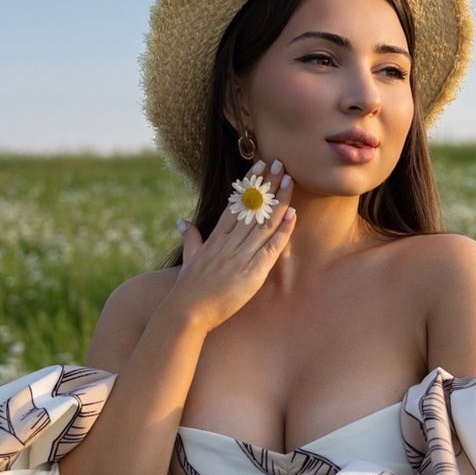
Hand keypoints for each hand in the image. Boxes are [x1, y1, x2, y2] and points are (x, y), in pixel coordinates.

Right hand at [167, 159, 294, 332]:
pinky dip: (282, 231)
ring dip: (279, 201)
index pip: (236, 203)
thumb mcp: (189, 257)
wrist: (188, 311)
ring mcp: (241, 256)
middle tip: (280, 163)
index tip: (260, 165)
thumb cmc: (188, 287)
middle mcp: (229, 242)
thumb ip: (190, 237)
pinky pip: (271, 248)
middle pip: (252, 207)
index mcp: (216, 237)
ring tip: (289, 180)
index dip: (249, 183)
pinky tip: (292, 214)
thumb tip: (182, 220)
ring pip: (264, 223)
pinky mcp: (252, 272)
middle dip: (267, 185)